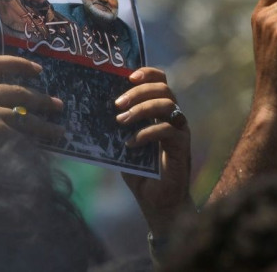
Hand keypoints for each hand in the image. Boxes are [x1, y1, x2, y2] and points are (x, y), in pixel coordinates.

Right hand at [0, 55, 63, 156]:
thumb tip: (19, 98)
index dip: (18, 63)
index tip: (38, 69)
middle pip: (17, 91)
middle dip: (42, 99)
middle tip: (58, 105)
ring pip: (26, 114)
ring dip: (46, 124)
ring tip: (59, 130)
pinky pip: (24, 132)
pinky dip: (38, 138)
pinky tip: (48, 143)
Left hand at [115, 67, 192, 236]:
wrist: (158, 202)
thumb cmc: (141, 172)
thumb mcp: (124, 144)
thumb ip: (118, 127)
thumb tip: (94, 108)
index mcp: (161, 111)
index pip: (161, 81)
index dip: (148, 73)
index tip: (128, 76)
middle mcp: (174, 117)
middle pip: (164, 89)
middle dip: (139, 92)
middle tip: (117, 105)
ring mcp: (180, 130)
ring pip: (168, 105)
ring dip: (142, 109)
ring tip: (121, 122)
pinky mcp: (182, 146)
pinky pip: (167, 130)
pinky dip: (146, 133)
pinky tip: (130, 144)